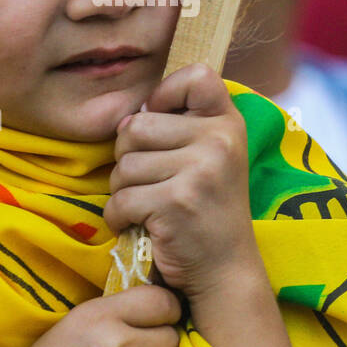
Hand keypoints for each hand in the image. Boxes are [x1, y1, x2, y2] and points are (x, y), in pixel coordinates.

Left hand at [105, 63, 259, 300]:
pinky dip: (118, 217)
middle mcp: (219, 141)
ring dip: (123, 190)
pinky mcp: (176, 203)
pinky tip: (139, 225)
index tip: (164, 122)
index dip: (166, 94)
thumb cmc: (207, 210)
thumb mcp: (210, 157)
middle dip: (130, 156)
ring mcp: (200, 171)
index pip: (196, 76)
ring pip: (124, 165)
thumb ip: (180, 126)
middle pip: (137, 126)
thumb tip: (127, 118)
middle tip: (151, 182)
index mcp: (228, 123)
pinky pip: (120, 199)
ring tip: (149, 206)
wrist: (225, 271)